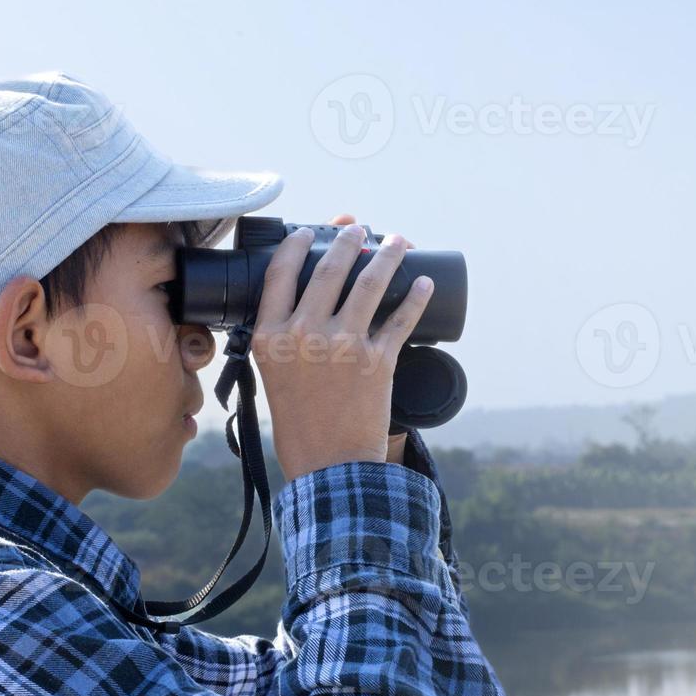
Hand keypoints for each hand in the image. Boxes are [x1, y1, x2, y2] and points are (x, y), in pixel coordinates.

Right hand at [254, 216, 432, 482]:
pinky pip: (402, 318)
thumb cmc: (299, 425)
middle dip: (349, 240)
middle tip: (360, 229)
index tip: (310, 232)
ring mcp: (344, 345)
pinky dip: (417, 297)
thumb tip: (302, 306)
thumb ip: (281, 340)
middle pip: (329, 268)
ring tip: (398, 242)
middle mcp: (305, 334)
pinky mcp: (378, 360)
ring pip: (370, 282)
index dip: (298, 245)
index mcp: (271, 337)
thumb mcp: (272, 376)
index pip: (280, 273)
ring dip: (388, 255)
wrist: (329, 465)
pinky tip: (424, 283)